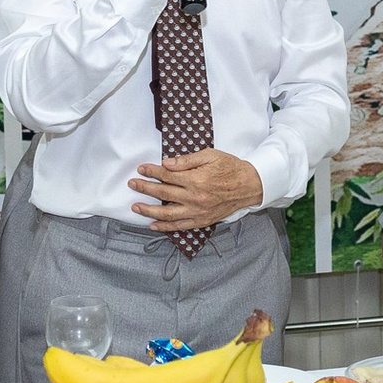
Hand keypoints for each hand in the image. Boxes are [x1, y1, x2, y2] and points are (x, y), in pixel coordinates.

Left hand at [130, 150, 263, 230]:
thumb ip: (187, 160)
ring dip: (149, 210)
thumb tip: (167, 163)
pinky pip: (180, 226)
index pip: (167, 175)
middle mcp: (195, 197)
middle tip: (132, 184)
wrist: (249, 185)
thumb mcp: (210, 155)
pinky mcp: (202, 220)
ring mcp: (198, 211)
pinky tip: (153, 224)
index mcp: (196, 179)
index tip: (141, 169)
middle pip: (163, 193)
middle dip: (145, 188)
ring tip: (135, 207)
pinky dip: (165, 227)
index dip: (152, 171)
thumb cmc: (230, 168)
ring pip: (167, 213)